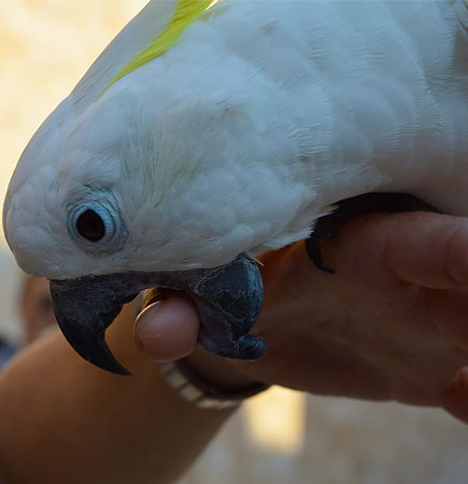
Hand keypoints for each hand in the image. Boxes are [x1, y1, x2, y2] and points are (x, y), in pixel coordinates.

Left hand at [134, 212, 467, 422]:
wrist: (247, 325)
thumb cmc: (227, 287)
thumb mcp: (205, 287)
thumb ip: (182, 307)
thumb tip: (154, 335)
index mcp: (359, 244)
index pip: (427, 242)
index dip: (464, 252)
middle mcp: (404, 277)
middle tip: (464, 356)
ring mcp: (419, 321)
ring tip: (459, 388)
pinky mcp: (421, 365)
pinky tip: (455, 399)